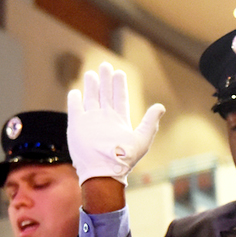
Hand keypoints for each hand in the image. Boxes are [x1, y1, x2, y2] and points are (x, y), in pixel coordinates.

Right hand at [67, 62, 163, 185]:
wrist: (104, 171)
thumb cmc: (125, 158)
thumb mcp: (142, 139)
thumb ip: (150, 122)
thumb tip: (160, 107)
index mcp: (119, 121)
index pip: (119, 98)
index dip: (119, 86)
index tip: (119, 72)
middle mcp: (104, 119)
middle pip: (104, 95)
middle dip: (105, 80)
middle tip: (105, 65)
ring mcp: (90, 122)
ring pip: (90, 99)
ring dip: (91, 86)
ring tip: (91, 73)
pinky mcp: (77, 126)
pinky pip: (75, 109)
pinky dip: (75, 100)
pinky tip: (76, 92)